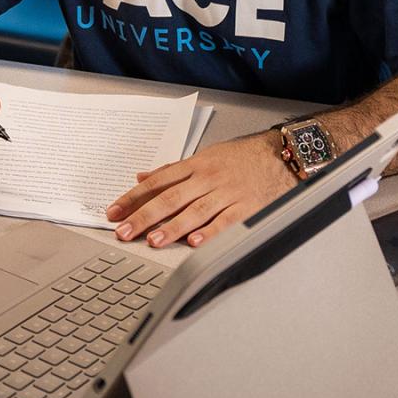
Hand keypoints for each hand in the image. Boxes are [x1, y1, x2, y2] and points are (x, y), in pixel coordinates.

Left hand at [105, 134, 293, 249]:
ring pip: (195, 211)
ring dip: (172, 227)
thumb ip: (173, 169)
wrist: (283, 155)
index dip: (134, 197)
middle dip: (144, 216)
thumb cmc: (243, 156)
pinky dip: (209, 233)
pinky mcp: (247, 208)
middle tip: (123, 230)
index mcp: (196, 165)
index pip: (158, 181)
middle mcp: (208, 178)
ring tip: (152, 241)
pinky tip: (193, 243)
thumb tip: (142, 176)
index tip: (114, 211)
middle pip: (171, 198)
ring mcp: (227, 193)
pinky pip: (225, 222)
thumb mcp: (206, 156)